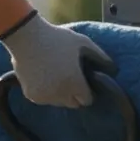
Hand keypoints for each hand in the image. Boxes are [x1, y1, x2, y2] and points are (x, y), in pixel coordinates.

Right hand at [0, 12, 116, 107]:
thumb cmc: (57, 38)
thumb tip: (114, 70)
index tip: (84, 83)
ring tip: (56, 77)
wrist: (25, 37)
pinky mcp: (31, 96)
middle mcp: (60, 94)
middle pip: (74, 104)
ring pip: (59, 103)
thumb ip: (100, 57)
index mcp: (74, 83)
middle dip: (75, 95)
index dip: (88, 92)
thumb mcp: (83, 43)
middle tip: (70, 80)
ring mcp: (44, 96)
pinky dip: (46, 93)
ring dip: (60, 95)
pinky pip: (45, 99)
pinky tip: (44, 78)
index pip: (87, 101)